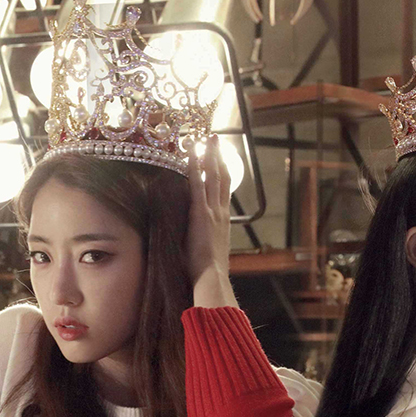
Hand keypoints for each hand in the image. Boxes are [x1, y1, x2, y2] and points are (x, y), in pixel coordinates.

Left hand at [187, 136, 235, 307]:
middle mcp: (221, 212)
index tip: (219, 158)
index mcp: (224, 221)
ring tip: (207, 138)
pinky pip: (197, 184)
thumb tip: (200, 240)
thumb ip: (207, 240)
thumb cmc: (208, 271)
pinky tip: (192, 153)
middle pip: (222, 177)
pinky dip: (195, 168)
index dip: (222, 172)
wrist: (212, 278)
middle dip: (218, 156)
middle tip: (215, 139)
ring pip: (213, 176)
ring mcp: (212, 211)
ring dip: (209, 156)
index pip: (224, 190)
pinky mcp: (200, 213)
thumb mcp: (210, 251)